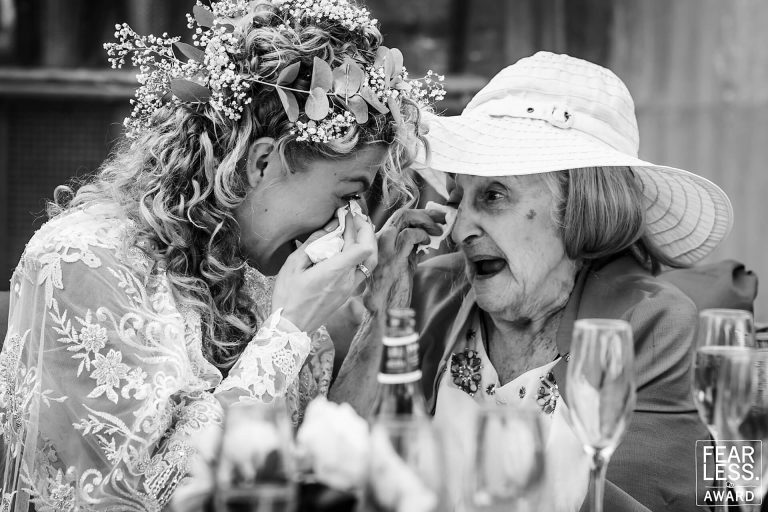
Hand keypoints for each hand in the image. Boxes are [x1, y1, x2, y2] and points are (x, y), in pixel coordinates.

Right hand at [272, 212, 376, 332]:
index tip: (350, 215)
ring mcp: (350, 288)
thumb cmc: (288, 296)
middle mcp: (348, 280)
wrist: (291, 326)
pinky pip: (362, 270)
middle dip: (365, 230)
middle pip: (369, 251)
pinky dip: (361, 255)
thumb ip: (315, 242)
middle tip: (354, 217)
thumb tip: (331, 225)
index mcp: (335, 271)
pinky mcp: (348, 293)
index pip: (363, 247)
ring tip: (355, 229)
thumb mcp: (294, 264)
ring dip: (366, 242)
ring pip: (370, 261)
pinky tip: (350, 247)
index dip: (361, 227)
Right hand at [364, 207, 444, 313]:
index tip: (435, 216)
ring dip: (426, 220)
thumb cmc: (393, 292)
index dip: (420, 214)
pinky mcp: (392, 257)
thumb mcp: (402, 265)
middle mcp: (379, 241)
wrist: (384, 312)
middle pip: (401, 214)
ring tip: (438, 229)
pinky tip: (428, 242)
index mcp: (381, 242)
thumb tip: (424, 238)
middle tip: (442, 217)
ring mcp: (384, 248)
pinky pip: (408, 235)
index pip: (399, 218)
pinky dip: (421, 234)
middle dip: (426, 213)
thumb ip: (410, 250)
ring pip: (403, 217)